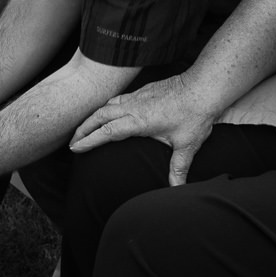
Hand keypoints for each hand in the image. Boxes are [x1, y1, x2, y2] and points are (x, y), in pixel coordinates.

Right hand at [69, 74, 217, 184]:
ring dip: (93, 116)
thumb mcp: (187, 146)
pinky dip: (107, 106)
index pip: (107, 132)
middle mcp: (134, 106)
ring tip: (85, 128)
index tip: (75, 148)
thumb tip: (177, 189)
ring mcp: (138, 96)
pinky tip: (108, 112)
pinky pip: (118, 98)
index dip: (89, 140)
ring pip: (108, 104)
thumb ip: (178, 169)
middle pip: (100, 115)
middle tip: (72, 142)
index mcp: (139, 121)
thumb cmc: (195, 115)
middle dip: (83, 128)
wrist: (203, 86)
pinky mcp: (144, 90)